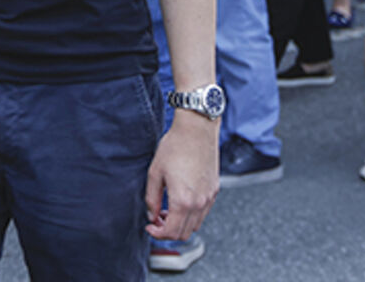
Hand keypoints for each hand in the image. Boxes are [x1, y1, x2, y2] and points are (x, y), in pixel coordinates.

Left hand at [144, 112, 217, 240]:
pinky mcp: (214, 191)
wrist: (196, 131)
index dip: (158, 234)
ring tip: (167, 209)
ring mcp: (209, 198)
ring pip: (195, 225)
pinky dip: (191, 214)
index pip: (172, 232)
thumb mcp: (155, 173)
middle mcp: (199, 203)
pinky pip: (203, 212)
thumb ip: (152, 198)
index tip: (150, 227)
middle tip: (156, 219)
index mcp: (183, 200)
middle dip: (168, 231)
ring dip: (180, 223)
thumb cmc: (174, 147)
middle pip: (185, 233)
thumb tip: (151, 215)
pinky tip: (180, 201)